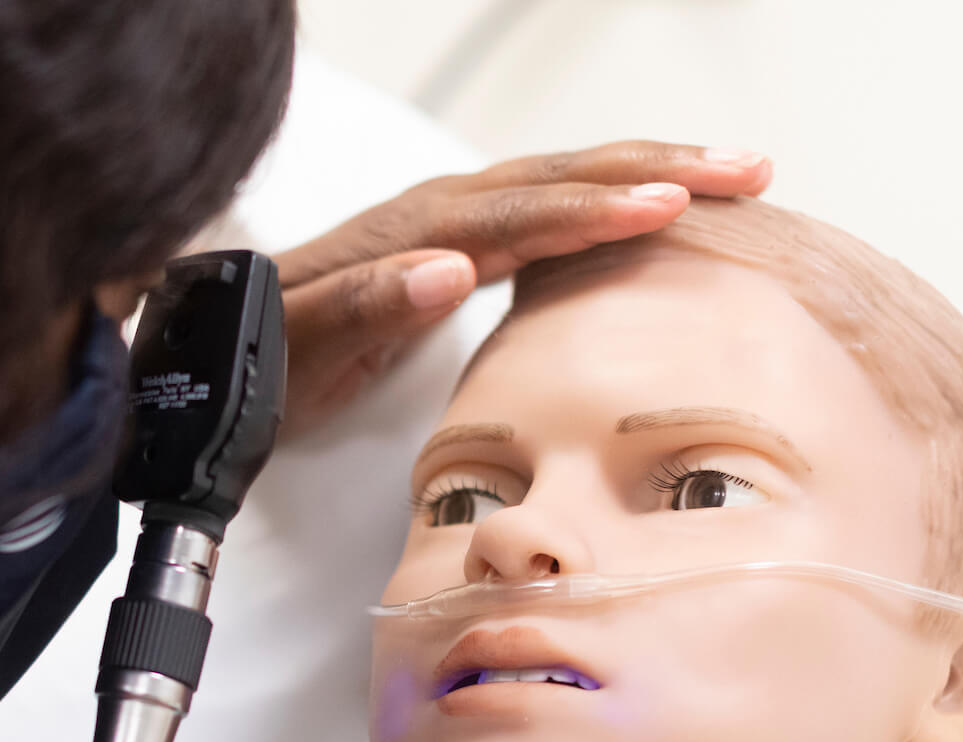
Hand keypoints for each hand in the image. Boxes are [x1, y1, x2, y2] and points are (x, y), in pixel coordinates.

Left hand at [275, 140, 772, 436]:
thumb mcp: (303, 345)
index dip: (598, 207)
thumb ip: (369, 305)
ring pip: (566, 180)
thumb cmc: (258, 355)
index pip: (524, 212)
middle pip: (564, 175)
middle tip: (749, 169)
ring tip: (733, 173)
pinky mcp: (456, 243)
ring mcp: (450, 222)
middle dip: (658, 167)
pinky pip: (551, 208)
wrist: (213, 346)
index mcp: (414, 233)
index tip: (672, 204)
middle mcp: (439, 213)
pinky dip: (612, 202)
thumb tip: (451, 268)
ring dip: (649, 172)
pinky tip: (655, 211)